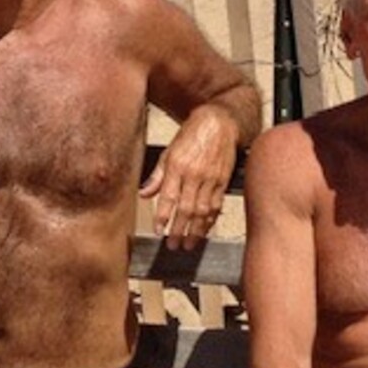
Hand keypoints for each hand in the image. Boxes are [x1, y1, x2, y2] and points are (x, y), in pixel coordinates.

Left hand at [140, 107, 238, 249]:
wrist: (220, 122)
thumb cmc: (193, 134)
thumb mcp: (169, 151)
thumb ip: (157, 175)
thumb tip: (143, 193)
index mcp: (177, 166)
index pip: (168, 197)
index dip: (163, 216)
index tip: (158, 231)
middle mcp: (194, 174)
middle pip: (186, 208)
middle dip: (178, 230)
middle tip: (173, 245)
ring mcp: (210, 178)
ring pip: (202, 210)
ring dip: (195, 230)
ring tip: (189, 244)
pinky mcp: (223, 180)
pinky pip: (216, 204)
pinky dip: (210, 220)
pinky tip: (205, 229)